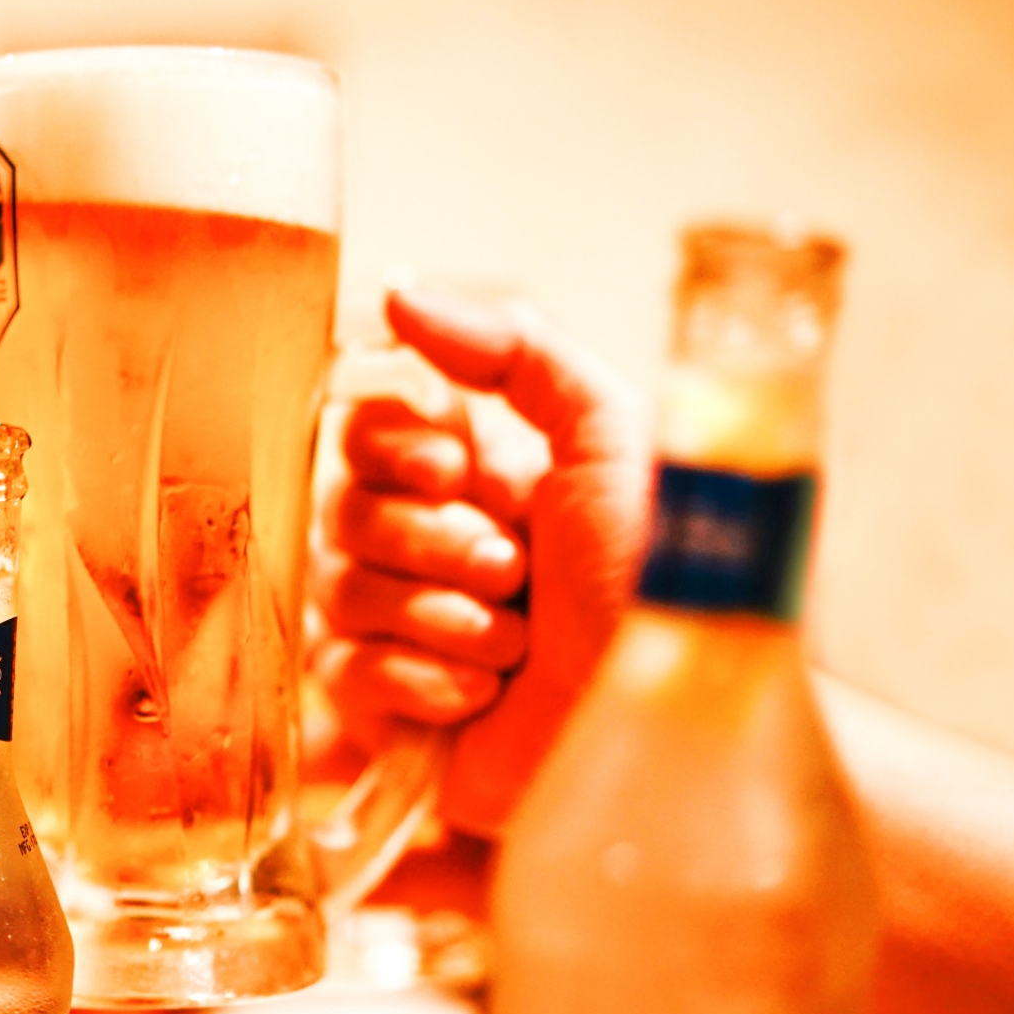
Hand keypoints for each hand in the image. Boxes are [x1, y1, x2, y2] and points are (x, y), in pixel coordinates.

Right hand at [318, 288, 651, 832]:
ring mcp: (414, 632)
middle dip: (429, 540)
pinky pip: (345, 672)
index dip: (393, 448)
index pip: (369, 433)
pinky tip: (481, 694)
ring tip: (513, 643)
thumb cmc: (667, 581)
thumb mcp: (615, 439)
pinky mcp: (396, 715)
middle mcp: (443, 548)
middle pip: (343, 507)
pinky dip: (417, 679)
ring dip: (437, 614)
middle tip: (511, 569)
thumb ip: (513, 351)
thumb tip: (399, 291)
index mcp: (489, 480)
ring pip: (338, 590)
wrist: (675, 721)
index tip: (455, 468)